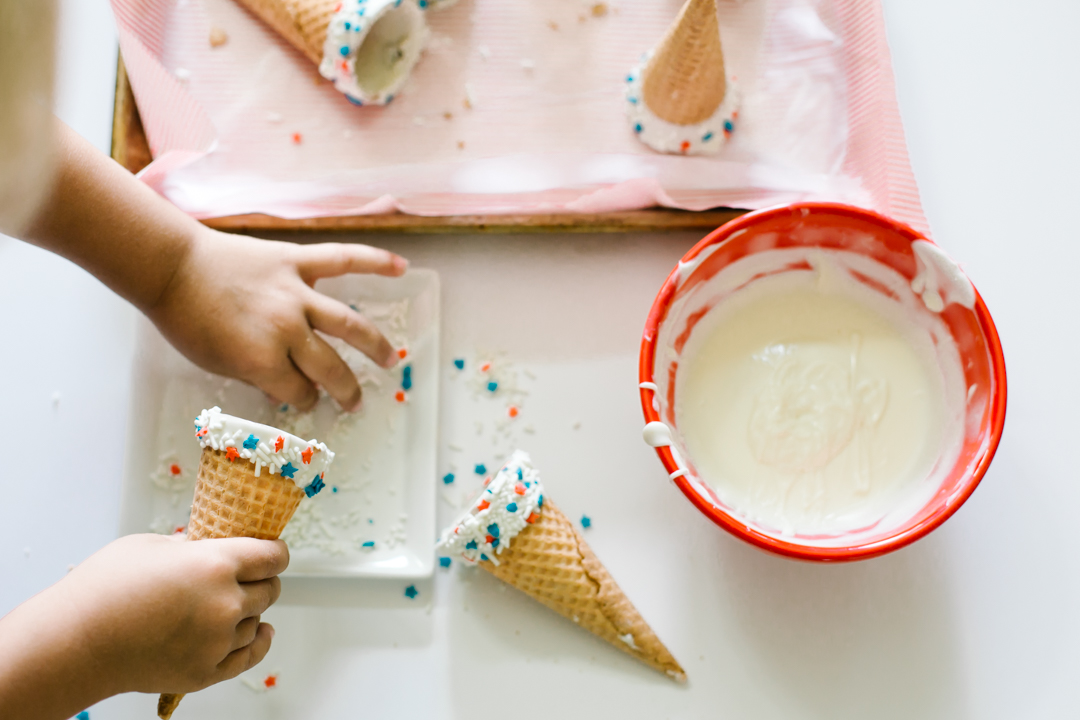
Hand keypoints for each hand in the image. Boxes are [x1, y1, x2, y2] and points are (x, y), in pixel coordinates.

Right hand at [0, 534, 288, 719]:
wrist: (73, 643)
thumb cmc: (103, 589)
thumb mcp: (150, 545)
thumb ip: (189, 546)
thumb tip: (206, 546)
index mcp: (216, 563)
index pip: (273, 556)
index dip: (275, 553)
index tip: (271, 552)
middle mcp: (225, 602)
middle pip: (270, 589)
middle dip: (262, 580)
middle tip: (248, 578)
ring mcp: (218, 641)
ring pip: (257, 622)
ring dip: (249, 612)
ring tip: (225, 606)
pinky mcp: (205, 672)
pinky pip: (249, 656)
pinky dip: (257, 642)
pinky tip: (259, 632)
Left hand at [147, 228, 407, 411]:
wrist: (169, 266)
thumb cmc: (185, 318)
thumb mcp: (216, 363)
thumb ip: (257, 375)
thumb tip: (286, 385)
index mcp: (262, 361)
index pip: (298, 392)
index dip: (301, 400)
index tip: (303, 400)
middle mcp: (286, 330)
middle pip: (329, 368)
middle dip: (345, 390)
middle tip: (354, 401)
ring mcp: (295, 294)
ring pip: (349, 324)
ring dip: (374, 344)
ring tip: (391, 359)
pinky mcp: (296, 261)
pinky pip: (342, 259)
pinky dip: (374, 261)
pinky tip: (401, 267)